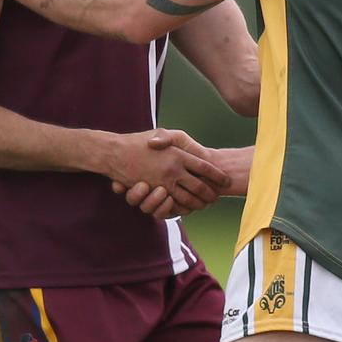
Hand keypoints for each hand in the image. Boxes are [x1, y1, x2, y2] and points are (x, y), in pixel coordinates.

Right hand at [109, 129, 229, 217]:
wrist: (115, 152)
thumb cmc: (139, 141)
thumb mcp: (163, 133)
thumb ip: (179, 140)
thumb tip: (191, 148)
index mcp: (178, 154)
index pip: (205, 167)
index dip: (218, 175)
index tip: (226, 180)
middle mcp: (174, 170)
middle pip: (200, 186)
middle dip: (211, 193)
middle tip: (218, 196)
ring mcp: (164, 183)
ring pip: (189, 199)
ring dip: (199, 203)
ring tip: (206, 204)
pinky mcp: (154, 193)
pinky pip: (173, 206)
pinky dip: (183, 209)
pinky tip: (189, 208)